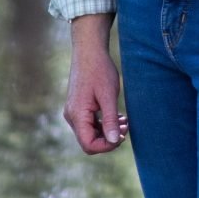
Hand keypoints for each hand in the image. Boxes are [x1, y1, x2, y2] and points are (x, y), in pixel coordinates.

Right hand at [64, 18, 126, 153]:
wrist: (89, 51)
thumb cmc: (99, 70)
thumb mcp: (109, 96)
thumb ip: (111, 120)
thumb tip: (115, 141)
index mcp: (77, 114)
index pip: (89, 145)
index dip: (107, 146)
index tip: (123, 135)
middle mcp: (72, 116)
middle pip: (89, 141)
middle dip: (109, 139)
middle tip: (126, 128)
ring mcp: (73, 111)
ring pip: (90, 133)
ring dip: (108, 131)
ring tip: (125, 121)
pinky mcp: (78, 107)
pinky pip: (90, 124)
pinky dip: (103, 124)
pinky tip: (118, 117)